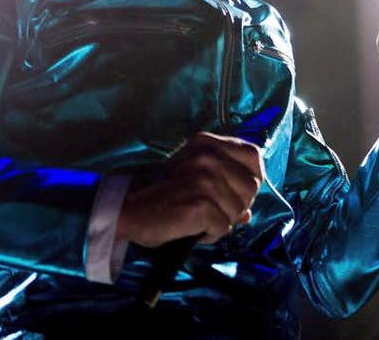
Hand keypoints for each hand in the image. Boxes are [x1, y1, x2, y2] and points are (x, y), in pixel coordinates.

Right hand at [116, 132, 263, 248]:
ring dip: (222, 222)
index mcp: (208, 143)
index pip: (254, 155)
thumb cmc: (160, 192)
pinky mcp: (201, 206)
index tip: (238, 191)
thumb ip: (223, 182)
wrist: (125, 208)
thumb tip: (247, 212)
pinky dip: (211, 235)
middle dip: (238, 205)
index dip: (252, 177)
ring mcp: (206, 180)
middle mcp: (209, 157)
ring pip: (239, 210)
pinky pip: (224, 228)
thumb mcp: (192, 173)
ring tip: (198, 220)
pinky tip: (193, 229)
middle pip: (252, 186)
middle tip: (213, 211)